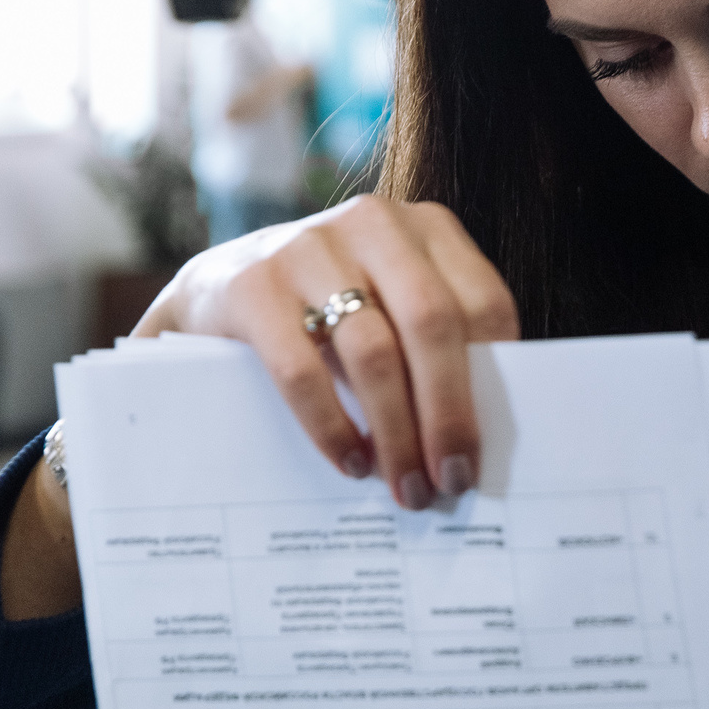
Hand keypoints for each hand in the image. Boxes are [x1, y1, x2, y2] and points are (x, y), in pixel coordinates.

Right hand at [134, 196, 518, 509]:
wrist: (214, 290)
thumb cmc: (328, 313)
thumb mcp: (389, 308)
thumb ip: (434, 347)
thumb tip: (478, 439)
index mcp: (425, 227)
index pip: (484, 304)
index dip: (495, 381)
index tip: (490, 446)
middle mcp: (373, 223)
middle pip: (434, 325)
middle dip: (448, 414)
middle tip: (452, 481)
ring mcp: (308, 247)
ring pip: (374, 351)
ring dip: (396, 432)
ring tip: (406, 486)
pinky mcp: (252, 285)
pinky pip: (302, 370)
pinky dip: (332, 427)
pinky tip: (350, 462)